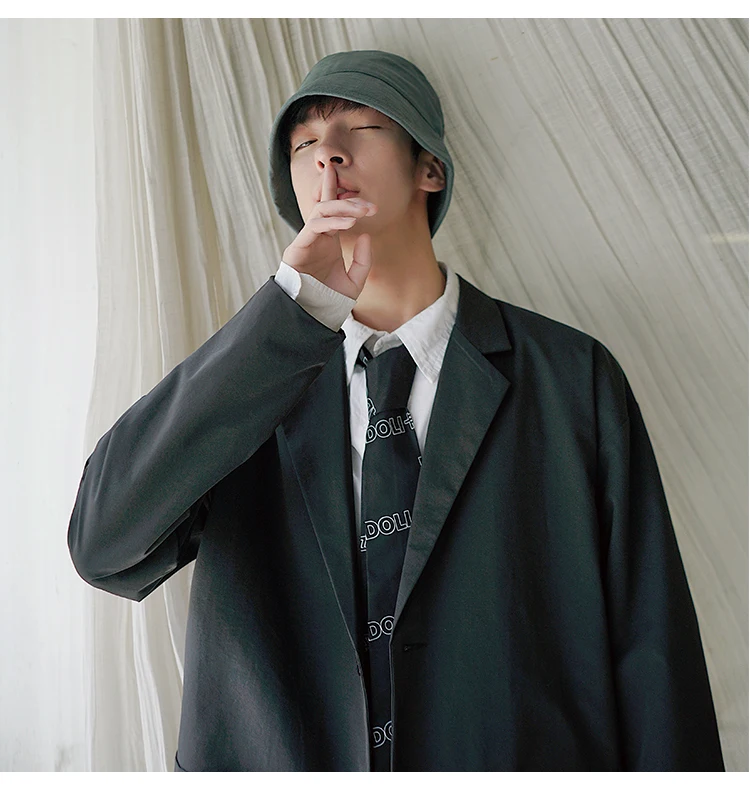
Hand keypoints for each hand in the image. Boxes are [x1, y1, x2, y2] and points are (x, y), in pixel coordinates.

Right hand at [281, 163, 377, 299]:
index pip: (330, 209)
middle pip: (326, 205)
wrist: (313, 316)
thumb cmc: (329, 299)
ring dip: (342, 208)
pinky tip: (348, 223)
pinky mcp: (297, 248)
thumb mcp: (354, 281)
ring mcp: (306, 240)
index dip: (332, 188)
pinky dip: (331, 222)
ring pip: (320, 212)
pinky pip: (314, 227)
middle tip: (370, 205)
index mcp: (327, 240)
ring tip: (361, 211)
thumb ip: (363, 260)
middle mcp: (316, 236)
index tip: (340, 172)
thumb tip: (366, 235)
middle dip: (348, 200)